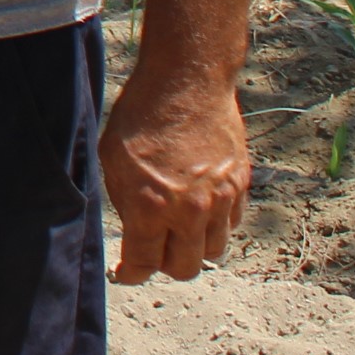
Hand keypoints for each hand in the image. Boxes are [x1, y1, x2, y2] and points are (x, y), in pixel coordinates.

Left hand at [102, 58, 250, 284]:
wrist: (187, 81)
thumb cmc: (141, 114)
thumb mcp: (113, 160)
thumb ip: (125, 202)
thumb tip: (134, 230)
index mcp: (153, 207)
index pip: (145, 263)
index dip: (132, 273)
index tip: (126, 272)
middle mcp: (191, 211)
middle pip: (185, 268)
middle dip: (165, 265)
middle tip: (153, 250)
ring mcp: (222, 199)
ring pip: (213, 250)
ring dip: (194, 247)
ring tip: (179, 229)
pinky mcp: (241, 184)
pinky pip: (233, 223)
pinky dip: (218, 224)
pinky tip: (201, 208)